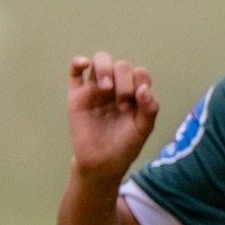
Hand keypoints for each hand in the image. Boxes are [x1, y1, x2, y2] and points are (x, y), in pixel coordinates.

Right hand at [68, 52, 159, 181]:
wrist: (103, 162)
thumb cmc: (125, 145)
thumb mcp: (143, 129)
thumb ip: (149, 109)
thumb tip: (144, 89)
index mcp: (135, 93)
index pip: (140, 74)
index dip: (139, 84)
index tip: (134, 106)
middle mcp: (117, 88)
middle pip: (122, 66)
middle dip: (125, 80)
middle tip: (122, 103)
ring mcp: (96, 89)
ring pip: (101, 62)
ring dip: (106, 68)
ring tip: (107, 87)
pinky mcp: (77, 95)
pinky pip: (74, 71)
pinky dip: (78, 62)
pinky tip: (85, 64)